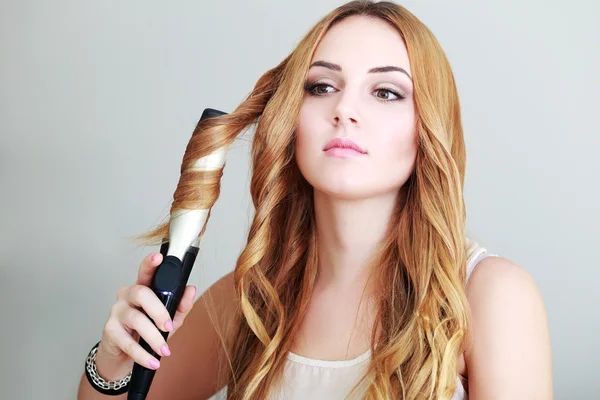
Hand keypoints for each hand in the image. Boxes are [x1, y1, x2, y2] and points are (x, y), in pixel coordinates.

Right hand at [98, 252, 196, 369]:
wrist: (124, 355)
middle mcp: (127, 295)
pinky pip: (128, 342)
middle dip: (158, 311)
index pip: (145, 272)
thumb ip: (181, 305)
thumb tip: (191, 290)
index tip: (158, 257)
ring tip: (164, 350)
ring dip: (153, 338)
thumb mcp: (169, 319)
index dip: (150, 263)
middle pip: (142, 294)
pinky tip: (153, 361)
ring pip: (136, 319)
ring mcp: (116, 311)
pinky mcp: (110, 330)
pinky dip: (143, 354)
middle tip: (168, 326)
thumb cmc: (147, 331)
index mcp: (143, 288)